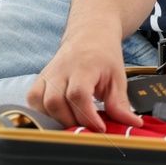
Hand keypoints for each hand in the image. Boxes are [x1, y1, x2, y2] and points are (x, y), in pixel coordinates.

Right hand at [27, 33, 142, 130]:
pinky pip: (33, 100)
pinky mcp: (39, 80)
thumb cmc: (104, 56)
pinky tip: (58, 117)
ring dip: (56, 120)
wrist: (89, 35)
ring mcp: (47, 74)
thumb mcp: (117, 78)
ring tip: (75, 124)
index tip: (100, 128)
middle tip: (88, 129)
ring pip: (41, 103)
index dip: (87, 116)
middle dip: (72, 121)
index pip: (78, 95)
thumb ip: (120, 104)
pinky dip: (43, 113)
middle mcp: (61, 70)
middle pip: (56, 102)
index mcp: (83, 67)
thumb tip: (133, 124)